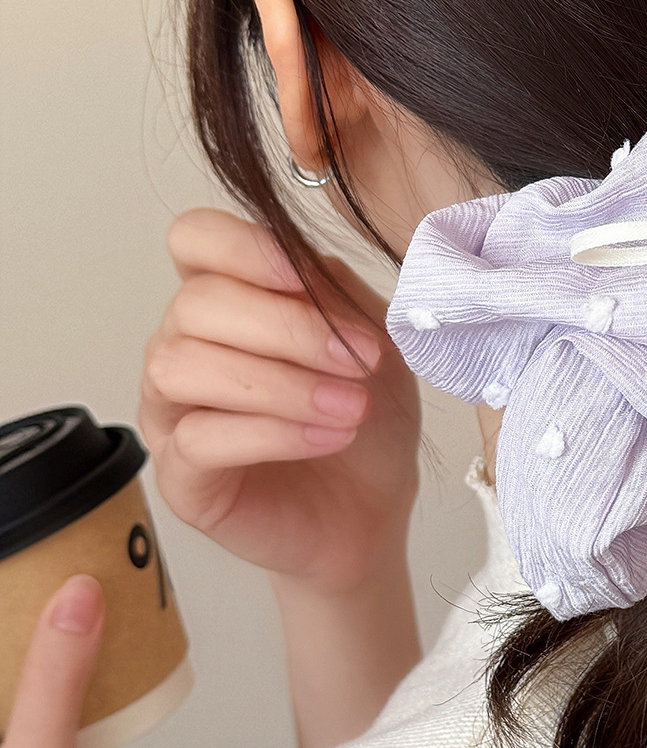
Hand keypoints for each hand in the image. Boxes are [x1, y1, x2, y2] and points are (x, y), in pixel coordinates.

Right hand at [140, 209, 420, 594]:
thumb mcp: (374, 341)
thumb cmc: (369, 419)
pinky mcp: (180, 476)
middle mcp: (184, 346)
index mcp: (229, 298)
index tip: (300, 276)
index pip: (195, 239)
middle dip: (287, 328)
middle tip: (360, 362)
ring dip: (280, 383)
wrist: (375, 509)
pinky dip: (274, 433)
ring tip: (350, 407)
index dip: (240, 247)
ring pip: (184, 367)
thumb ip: (335, 294)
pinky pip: (200, 439)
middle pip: (196, 304)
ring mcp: (172, 411)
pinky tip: (329, 436)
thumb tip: (301, 261)